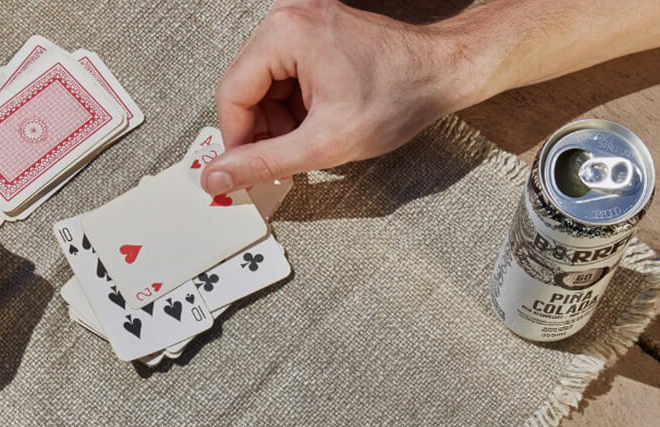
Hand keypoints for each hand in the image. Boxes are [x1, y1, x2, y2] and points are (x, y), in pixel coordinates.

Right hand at [202, 0, 457, 193]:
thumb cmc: (398, 97)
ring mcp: (303, 21)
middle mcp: (289, 16)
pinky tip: (320, 124)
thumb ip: (264, 163)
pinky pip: (285, 78)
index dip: (237, 141)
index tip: (249, 170)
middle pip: (245, 88)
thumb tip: (217, 177)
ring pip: (264, 87)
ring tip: (313, 140)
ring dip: (280, 124)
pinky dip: (295, 109)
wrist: (442, 74)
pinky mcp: (316, 33)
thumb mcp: (324, 144)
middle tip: (286, 160)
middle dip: (262, 132)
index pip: (230, 94)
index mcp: (285, 32)